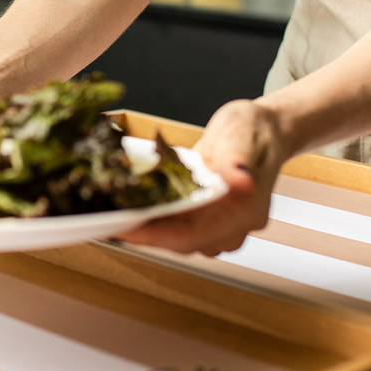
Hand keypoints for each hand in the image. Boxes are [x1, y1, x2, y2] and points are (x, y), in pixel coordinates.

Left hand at [119, 98, 286, 255]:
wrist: (264, 129)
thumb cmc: (253, 128)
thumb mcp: (242, 134)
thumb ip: (238, 159)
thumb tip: (242, 180)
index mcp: (246, 210)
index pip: (195, 235)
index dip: (157, 236)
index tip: (124, 230)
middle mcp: (236, 226)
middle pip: (183, 241)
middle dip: (145, 234)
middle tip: (106, 221)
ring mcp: (224, 226)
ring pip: (180, 237)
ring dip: (150, 229)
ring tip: (116, 214)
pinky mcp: (211, 219)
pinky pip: (180, 227)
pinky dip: (158, 220)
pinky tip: (136, 207)